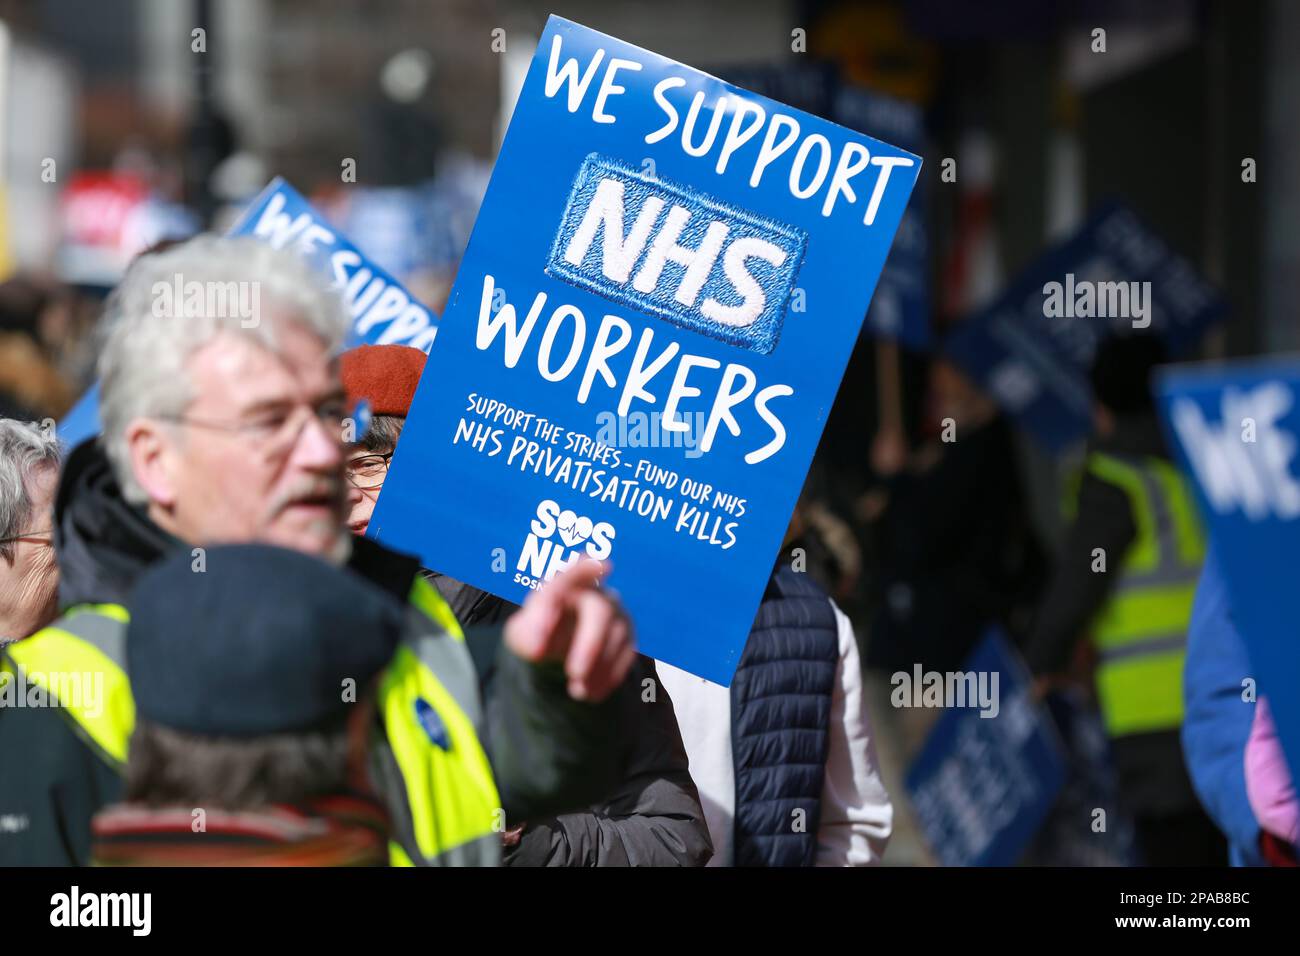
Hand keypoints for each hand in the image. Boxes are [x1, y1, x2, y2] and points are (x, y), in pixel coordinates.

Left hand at [504, 559, 635, 701]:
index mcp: (564, 587)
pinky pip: (627, 655)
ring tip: (576, 691)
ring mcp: (615, 615)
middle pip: (600, 610)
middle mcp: (594, 595)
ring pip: (617, 636)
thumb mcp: (521, 635)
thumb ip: (527, 634)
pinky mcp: (627, 638)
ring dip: (597, 668)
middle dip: (590, 644)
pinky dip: (609, 677)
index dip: (586, 569)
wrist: (556, 655)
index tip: (603, 566)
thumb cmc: (538, 635)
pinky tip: (590, 692)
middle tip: (574, 673)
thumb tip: (538, 646)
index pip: (574, 573)